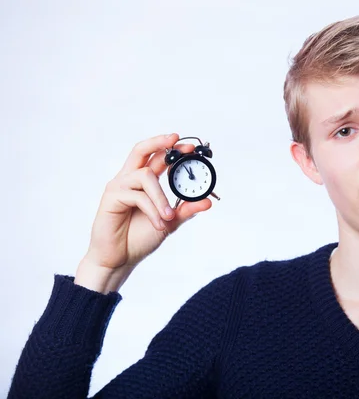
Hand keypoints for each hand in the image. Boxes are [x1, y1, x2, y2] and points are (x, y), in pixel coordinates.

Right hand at [75, 133, 211, 292]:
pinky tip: (159, 224)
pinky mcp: (111, 198)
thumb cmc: (139, 238)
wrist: (120, 259)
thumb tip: (207, 201)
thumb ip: (186, 210)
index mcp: (142, 182)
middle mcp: (128, 180)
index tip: (189, 147)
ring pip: (145, 176)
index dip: (170, 149)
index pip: (156, 157)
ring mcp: (118, 187)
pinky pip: (138, 196)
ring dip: (162, 197)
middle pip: (141, 150)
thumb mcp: (169, 222)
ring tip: (169, 217)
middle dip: (159, 142)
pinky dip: (152, 210)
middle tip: (176, 140)